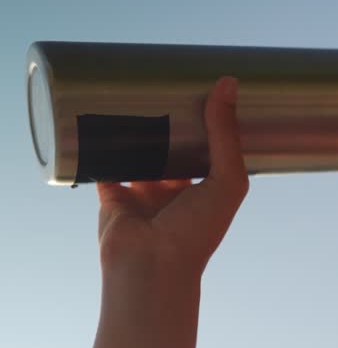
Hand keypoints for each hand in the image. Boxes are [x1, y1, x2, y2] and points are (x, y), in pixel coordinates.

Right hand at [96, 77, 248, 275]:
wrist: (151, 266)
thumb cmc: (197, 232)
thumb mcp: (227, 181)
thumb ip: (226, 136)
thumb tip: (227, 83)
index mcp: (203, 190)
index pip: (206, 148)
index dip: (205, 122)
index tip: (203, 88)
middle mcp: (172, 190)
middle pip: (170, 146)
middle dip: (168, 119)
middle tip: (165, 81)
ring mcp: (141, 192)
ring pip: (137, 151)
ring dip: (135, 127)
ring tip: (134, 89)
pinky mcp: (111, 194)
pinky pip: (103, 162)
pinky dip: (100, 143)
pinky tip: (99, 114)